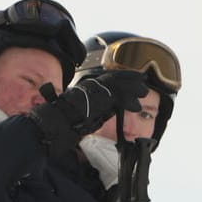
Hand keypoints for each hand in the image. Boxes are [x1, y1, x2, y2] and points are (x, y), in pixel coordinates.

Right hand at [29, 71, 148, 155]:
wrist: (57, 123)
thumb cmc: (66, 122)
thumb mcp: (85, 113)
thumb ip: (99, 110)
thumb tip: (112, 110)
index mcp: (88, 88)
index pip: (107, 79)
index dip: (122, 77)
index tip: (133, 78)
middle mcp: (90, 86)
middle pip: (114, 79)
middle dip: (130, 79)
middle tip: (143, 81)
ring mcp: (94, 91)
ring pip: (117, 85)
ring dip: (132, 88)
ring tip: (144, 92)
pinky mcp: (97, 99)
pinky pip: (116, 97)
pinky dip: (128, 101)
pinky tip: (136, 106)